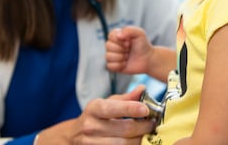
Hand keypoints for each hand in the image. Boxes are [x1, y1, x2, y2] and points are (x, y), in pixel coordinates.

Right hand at [36, 86, 155, 143]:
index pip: (114, 108)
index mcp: (94, 108)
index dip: (132, 109)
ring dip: (140, 140)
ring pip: (124, 144)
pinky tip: (137, 142)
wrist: (74, 136)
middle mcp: (90, 126)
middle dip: (143, 127)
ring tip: (147, 134)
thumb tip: (142, 89)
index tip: (146, 109)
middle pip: (124, 129)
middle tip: (153, 123)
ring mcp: (91, 143)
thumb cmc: (95, 117)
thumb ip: (125, 98)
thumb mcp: (106, 103)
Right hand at [105, 26, 153, 74]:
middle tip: (129, 49)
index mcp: (117, 35)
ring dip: (121, 57)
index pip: (110, 36)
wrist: (147, 59)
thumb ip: (129, 30)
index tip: (129, 42)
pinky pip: (110, 66)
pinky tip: (125, 63)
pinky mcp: (113, 65)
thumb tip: (118, 35)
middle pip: (108, 46)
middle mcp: (113, 45)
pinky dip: (119, 65)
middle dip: (121, 49)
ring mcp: (112, 55)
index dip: (119, 40)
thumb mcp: (139, 33)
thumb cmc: (143, 45)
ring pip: (108, 56)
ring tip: (128, 56)